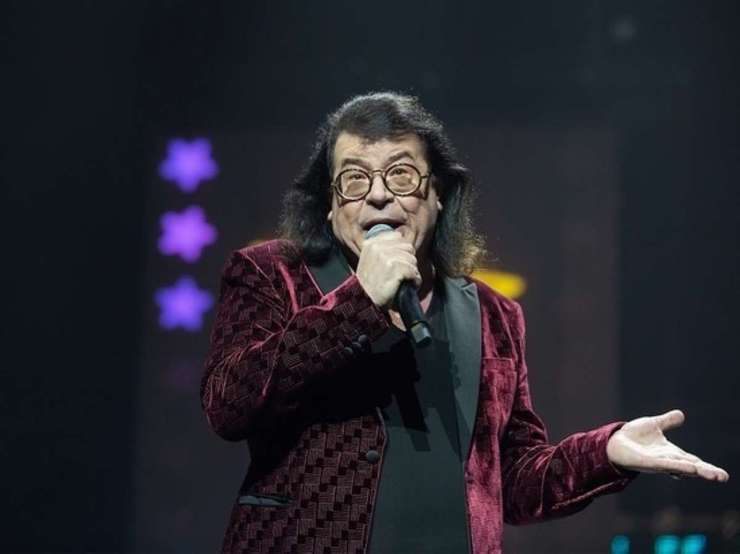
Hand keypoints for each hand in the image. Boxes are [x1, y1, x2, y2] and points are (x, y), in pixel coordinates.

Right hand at [356, 230, 420, 307]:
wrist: (365, 303)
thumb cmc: (370, 285)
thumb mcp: (370, 261)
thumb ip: (382, 249)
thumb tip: (401, 240)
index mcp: (371, 244)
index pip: (398, 237)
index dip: (401, 252)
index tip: (394, 265)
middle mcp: (378, 248)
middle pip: (408, 247)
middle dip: (407, 261)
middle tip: (398, 275)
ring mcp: (386, 257)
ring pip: (412, 260)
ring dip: (411, 272)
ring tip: (400, 281)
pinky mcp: (395, 268)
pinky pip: (414, 272)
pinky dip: (414, 281)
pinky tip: (404, 287)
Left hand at [606, 409, 728, 481]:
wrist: (613, 442)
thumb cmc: (633, 437)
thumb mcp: (653, 425)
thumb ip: (667, 422)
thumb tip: (681, 415)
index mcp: (671, 453)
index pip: (694, 461)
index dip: (707, 467)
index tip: (723, 476)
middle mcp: (667, 460)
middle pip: (691, 467)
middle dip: (706, 472)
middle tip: (722, 477)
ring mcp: (657, 463)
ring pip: (679, 468)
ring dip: (694, 471)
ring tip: (711, 475)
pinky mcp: (646, 462)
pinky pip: (663, 465)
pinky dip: (675, 467)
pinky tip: (687, 469)